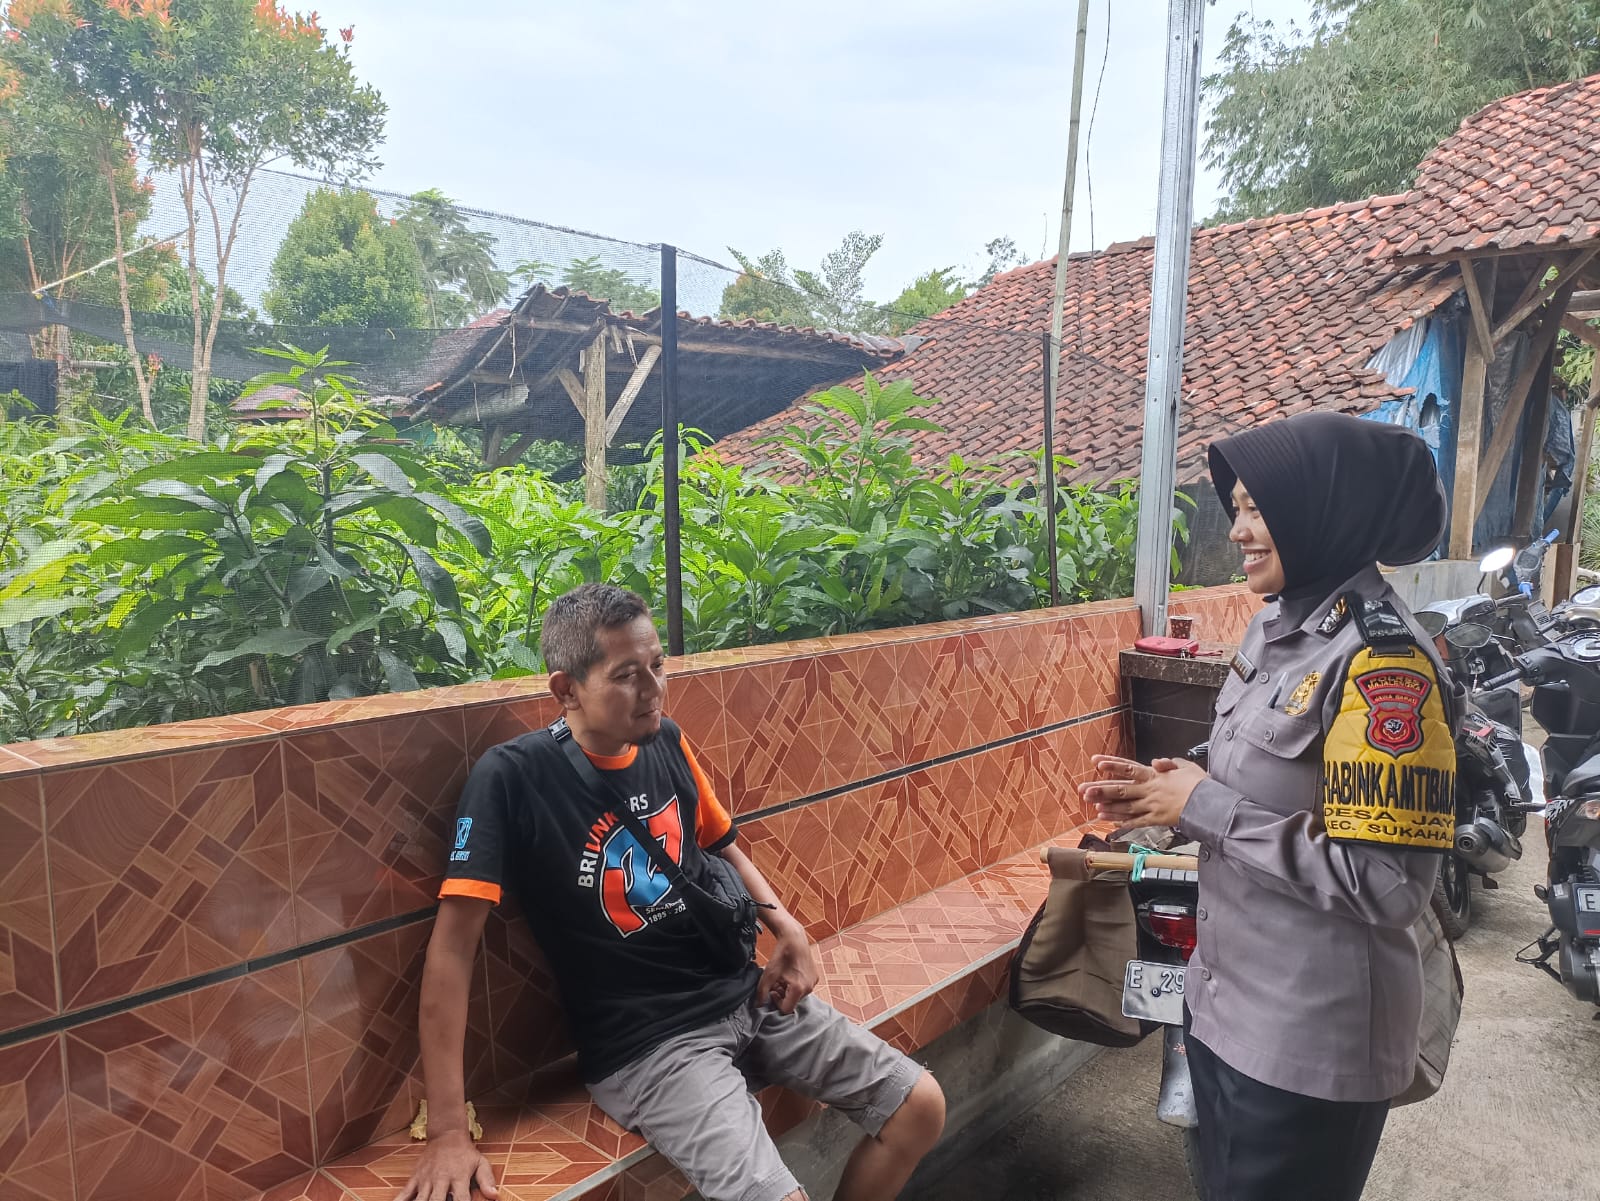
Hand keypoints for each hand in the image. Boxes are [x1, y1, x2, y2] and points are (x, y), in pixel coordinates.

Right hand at [395, 1129, 497, 1200]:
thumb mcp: (480, 1162)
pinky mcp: (415, 1178)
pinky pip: (404, 1193)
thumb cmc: (465, 1153)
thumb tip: (495, 1196)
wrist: (446, 1134)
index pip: (461, 1200)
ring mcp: (426, 1179)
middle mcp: (441, 1179)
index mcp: (459, 1177)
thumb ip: (487, 1180)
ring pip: (420, 1200)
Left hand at [757, 923, 817, 1015]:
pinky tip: (790, 973)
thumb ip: (762, 993)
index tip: (772, 990)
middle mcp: (809, 988)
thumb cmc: (781, 955)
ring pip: (798, 995)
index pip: (786, 1009)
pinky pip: (804, 987)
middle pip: (792, 1002)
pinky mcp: (815, 977)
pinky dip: (795, 984)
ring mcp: (814, 982)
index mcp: (799, 989)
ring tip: (782, 977)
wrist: (793, 938)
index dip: (777, 1002)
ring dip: (788, 990)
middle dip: (782, 995)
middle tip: (776, 983)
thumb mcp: (768, 974)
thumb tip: (757, 1005)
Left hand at [1080, 755, 1206, 832]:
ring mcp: (1151, 806)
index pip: (1128, 768)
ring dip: (1107, 806)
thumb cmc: (1199, 784)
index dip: (1112, 765)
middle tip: (1083, 789)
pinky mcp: (1156, 819)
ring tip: (1091, 805)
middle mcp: (1149, 790)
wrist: (1210, 804)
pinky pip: (1136, 821)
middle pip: (1120, 789)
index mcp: (1154, 775)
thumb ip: (1168, 763)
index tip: (1096, 761)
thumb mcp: (1184, 767)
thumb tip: (1156, 762)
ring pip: (1125, 806)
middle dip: (1100, 789)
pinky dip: (1122, 820)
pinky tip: (1109, 820)